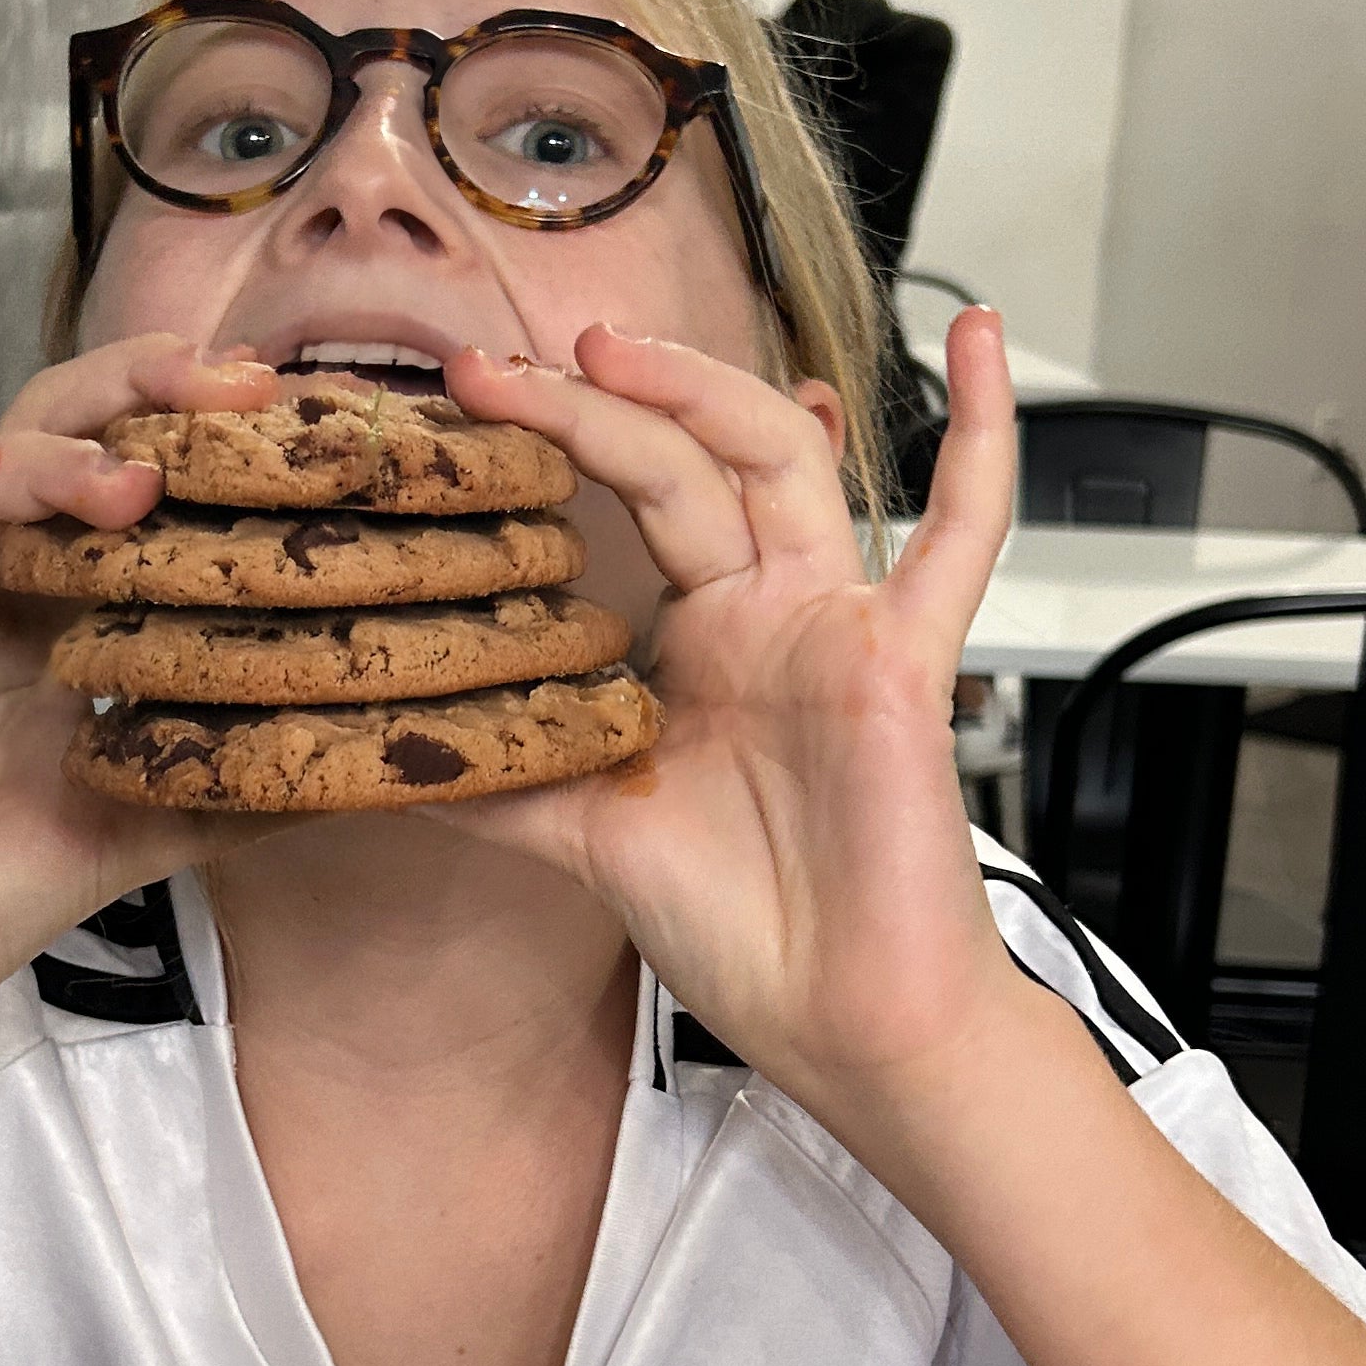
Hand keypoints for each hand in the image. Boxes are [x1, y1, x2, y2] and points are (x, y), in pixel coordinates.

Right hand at [0, 337, 281, 1070]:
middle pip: (65, 430)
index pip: (139, 481)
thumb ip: (238, 788)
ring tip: (133, 479)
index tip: (302, 423)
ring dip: (59, 447)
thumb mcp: (141, 833)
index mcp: (64, 615)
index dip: (211, 439)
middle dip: (151, 392)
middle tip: (242, 389)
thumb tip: (368, 762)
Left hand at [437, 313, 1031, 1176]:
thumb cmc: (751, 937)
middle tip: (491, 365)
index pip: (626, 504)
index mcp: (700, 643)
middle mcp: (766, 614)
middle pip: (682, 462)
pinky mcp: (902, 658)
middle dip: (591, 403)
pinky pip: (962, 532)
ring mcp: (835, 624)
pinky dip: (980, 435)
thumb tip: (385, 758)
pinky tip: (976, 340)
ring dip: (702, 388)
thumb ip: (504, 785)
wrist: (847, 1026)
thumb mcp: (591, 839)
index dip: (554, 445)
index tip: (462, 408)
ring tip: (612, 345)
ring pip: (779, 462)